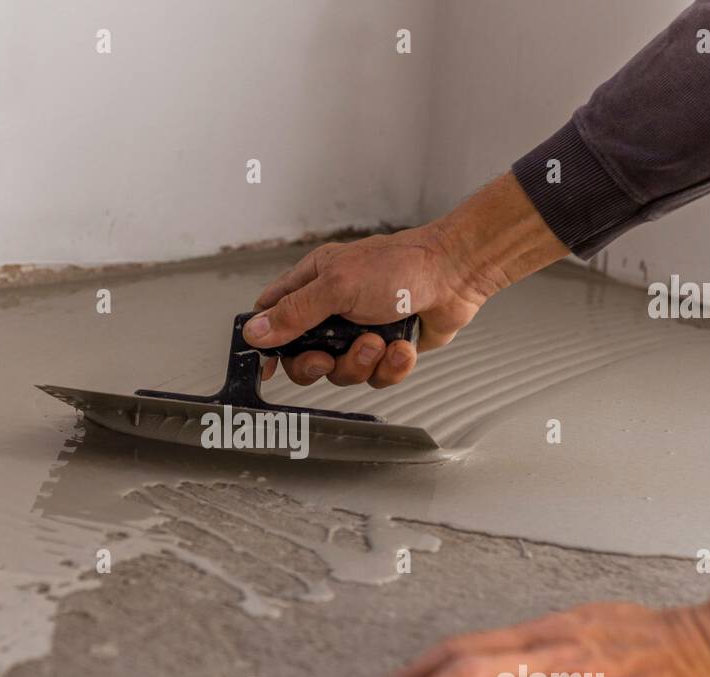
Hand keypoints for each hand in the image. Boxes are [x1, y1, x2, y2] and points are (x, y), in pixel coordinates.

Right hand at [248, 172, 567, 387]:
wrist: (455, 276)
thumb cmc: (400, 267)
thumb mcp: (337, 286)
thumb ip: (294, 313)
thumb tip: (254, 332)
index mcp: (313, 284)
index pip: (273, 316)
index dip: (266, 344)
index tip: (265, 367)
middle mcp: (332, 310)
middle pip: (302, 357)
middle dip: (316, 365)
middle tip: (327, 358)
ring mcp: (359, 332)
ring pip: (341, 372)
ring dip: (361, 362)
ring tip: (380, 341)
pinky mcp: (387, 350)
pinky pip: (375, 376)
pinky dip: (390, 367)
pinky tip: (402, 347)